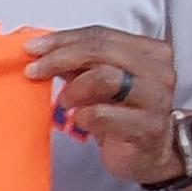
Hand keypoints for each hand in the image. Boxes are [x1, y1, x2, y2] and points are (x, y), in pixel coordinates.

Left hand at [25, 27, 179, 185]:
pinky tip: (81, 122)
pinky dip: (83, 116)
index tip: (32, 47)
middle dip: (60, 58)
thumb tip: (33, 42)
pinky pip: (103, 114)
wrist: (149, 155)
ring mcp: (156, 99)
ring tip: (65, 102)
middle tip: (33, 70)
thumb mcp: (98, 81)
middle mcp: (159, 71)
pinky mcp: (148, 128)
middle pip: (102, 52)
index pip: (101, 35)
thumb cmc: (121, 114)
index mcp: (150, 51)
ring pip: (105, 78)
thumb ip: (74, 61)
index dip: (63, 39)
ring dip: (74, 89)